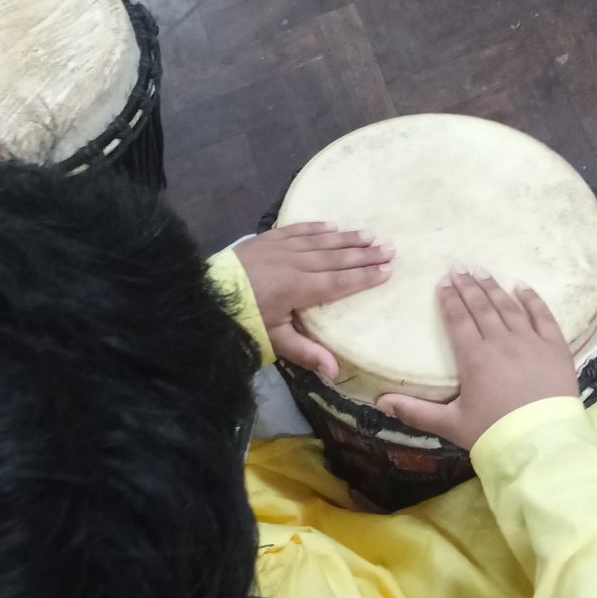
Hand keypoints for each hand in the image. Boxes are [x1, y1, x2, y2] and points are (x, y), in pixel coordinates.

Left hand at [235, 222, 393, 376]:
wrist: (205, 294)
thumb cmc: (242, 320)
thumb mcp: (273, 340)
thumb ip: (305, 353)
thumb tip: (335, 372)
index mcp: (298, 289)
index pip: (339, 283)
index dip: (365, 277)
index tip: (388, 271)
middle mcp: (295, 264)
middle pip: (336, 258)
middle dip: (365, 254)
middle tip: (390, 249)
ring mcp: (281, 248)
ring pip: (321, 241)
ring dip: (347, 238)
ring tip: (370, 235)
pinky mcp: (267, 239)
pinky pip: (297, 229)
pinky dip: (317, 227)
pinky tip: (332, 226)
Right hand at [376, 268, 577, 449]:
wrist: (542, 445)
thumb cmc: (494, 434)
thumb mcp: (451, 425)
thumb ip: (415, 412)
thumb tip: (380, 403)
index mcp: (474, 357)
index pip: (458, 319)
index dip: (449, 299)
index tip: (442, 283)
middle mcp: (501, 342)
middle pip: (482, 306)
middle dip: (468, 285)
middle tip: (459, 267)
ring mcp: (531, 342)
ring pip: (509, 306)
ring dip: (493, 287)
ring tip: (482, 270)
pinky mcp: (556, 348)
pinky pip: (543, 315)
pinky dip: (532, 299)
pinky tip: (521, 286)